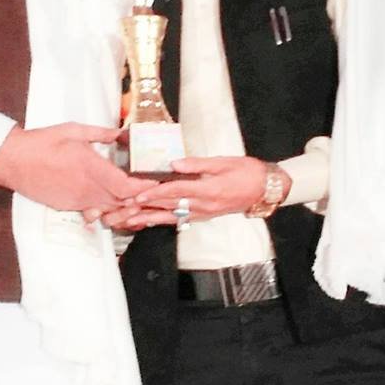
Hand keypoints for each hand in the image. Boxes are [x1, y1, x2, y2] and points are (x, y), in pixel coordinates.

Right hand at [0, 123, 156, 214]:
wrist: (13, 161)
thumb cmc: (42, 143)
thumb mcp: (74, 130)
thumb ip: (101, 133)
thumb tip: (121, 133)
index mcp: (91, 167)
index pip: (126, 186)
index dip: (143, 187)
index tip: (154, 182)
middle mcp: (87, 188)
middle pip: (122, 202)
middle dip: (139, 198)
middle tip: (153, 191)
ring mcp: (77, 200)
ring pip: (110, 209)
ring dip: (124, 206)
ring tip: (139, 199)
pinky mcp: (68, 207)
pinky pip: (94, 211)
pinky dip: (107, 208)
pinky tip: (114, 202)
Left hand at [102, 156, 289, 230]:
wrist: (264, 189)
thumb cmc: (246, 171)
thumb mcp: (223, 162)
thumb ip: (197, 164)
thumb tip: (174, 162)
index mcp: (207, 190)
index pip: (175, 191)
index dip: (154, 193)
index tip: (136, 195)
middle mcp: (202, 205)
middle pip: (167, 207)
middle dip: (141, 209)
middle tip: (121, 211)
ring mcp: (201, 213)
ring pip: (169, 217)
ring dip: (146, 219)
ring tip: (126, 221)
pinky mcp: (202, 215)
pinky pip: (177, 219)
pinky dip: (160, 220)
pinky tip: (147, 222)